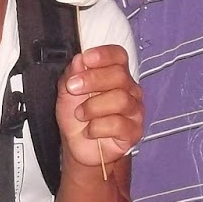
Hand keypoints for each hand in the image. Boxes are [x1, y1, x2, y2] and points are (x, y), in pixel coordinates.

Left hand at [57, 45, 142, 170]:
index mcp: (115, 75)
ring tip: (81, 115)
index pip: (119, 56)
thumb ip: (73, 74)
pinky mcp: (134, 131)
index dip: (104, 55)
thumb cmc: (78, 117)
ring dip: (92, 107)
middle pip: (119, 75)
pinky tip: (90, 130)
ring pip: (120, 99)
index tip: (86, 59)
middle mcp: (129, 90)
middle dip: (92, 80)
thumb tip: (80, 60)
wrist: (78, 146)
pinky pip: (118, 124)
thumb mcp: (67, 92)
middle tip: (73, 88)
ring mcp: (134, 111)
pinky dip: (97, 127)